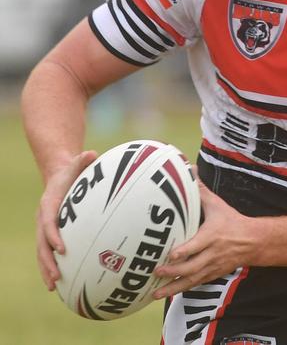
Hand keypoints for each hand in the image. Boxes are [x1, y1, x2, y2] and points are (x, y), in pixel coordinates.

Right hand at [36, 150, 97, 290]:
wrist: (58, 176)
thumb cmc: (70, 171)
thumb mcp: (76, 163)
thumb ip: (82, 160)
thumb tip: (92, 153)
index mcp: (48, 205)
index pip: (48, 223)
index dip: (53, 236)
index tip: (62, 248)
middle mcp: (43, 219)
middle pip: (41, 244)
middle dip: (47, 261)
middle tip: (57, 276)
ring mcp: (44, 228)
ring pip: (42, 253)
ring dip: (46, 269)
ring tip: (54, 286)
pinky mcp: (49, 234)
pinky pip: (48, 252)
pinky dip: (51, 266)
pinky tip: (58, 282)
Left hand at [153, 176, 255, 298]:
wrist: (252, 241)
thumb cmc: (231, 221)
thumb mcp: (217, 205)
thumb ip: (201, 191)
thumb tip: (190, 171)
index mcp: (212, 236)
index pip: (197, 246)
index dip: (184, 252)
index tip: (171, 255)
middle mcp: (212, 254)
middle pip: (192, 267)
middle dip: (173, 271)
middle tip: (156, 271)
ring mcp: (212, 267)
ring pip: (191, 280)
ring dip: (173, 287)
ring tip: (155, 293)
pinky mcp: (212, 274)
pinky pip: (195, 284)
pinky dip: (181, 290)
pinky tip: (167, 293)